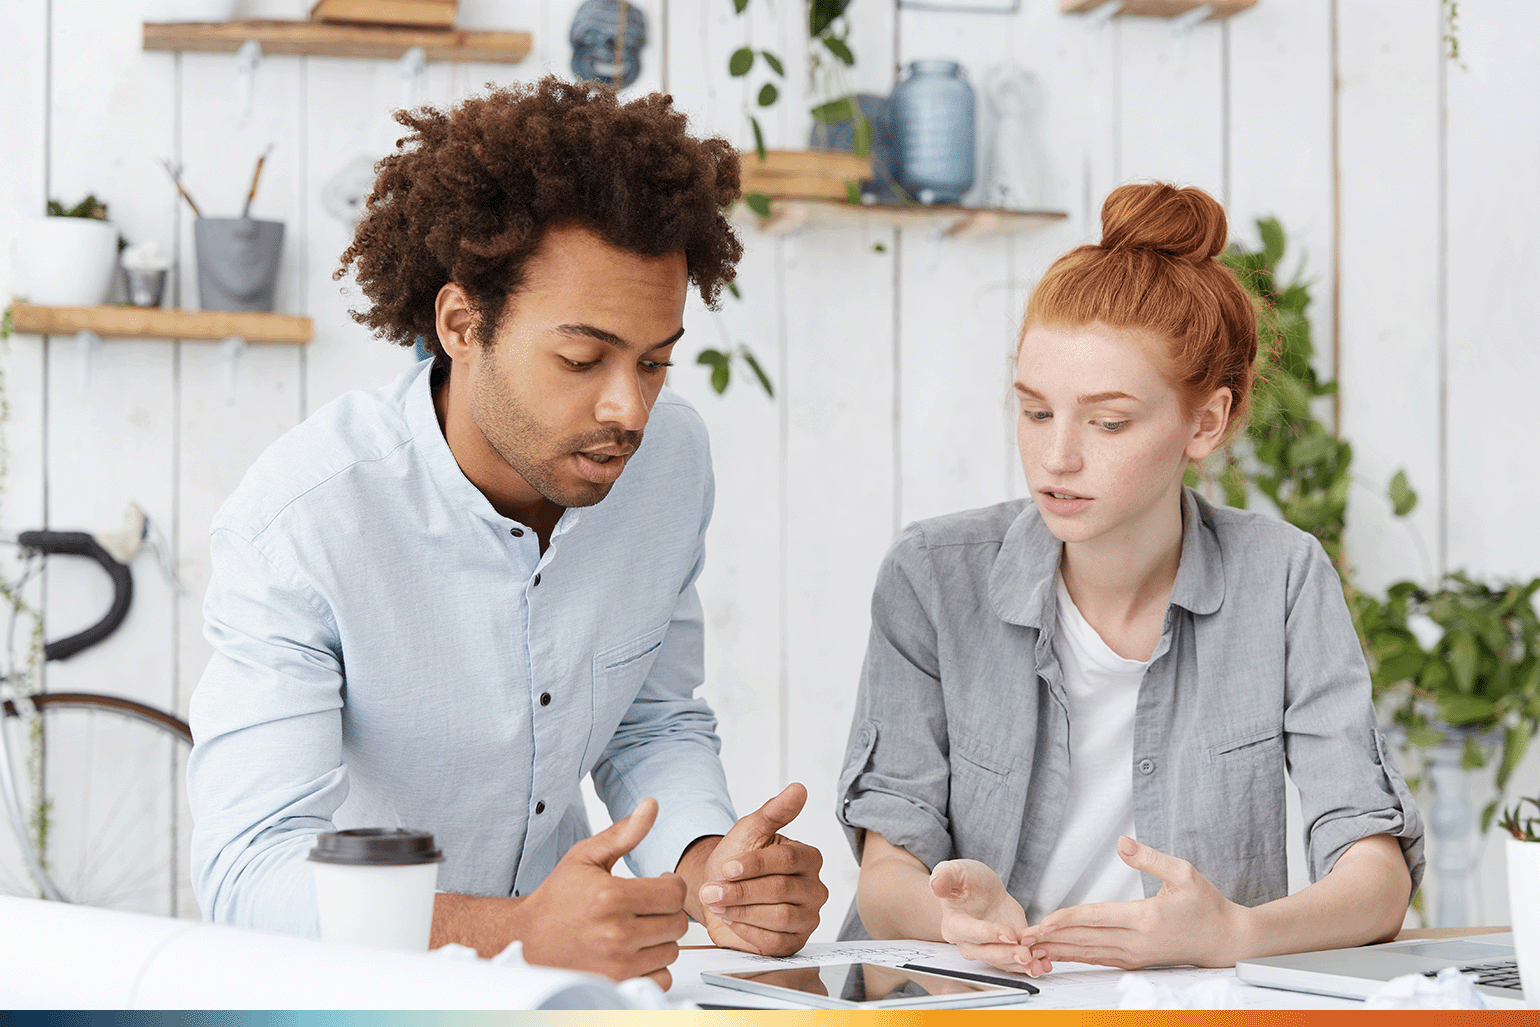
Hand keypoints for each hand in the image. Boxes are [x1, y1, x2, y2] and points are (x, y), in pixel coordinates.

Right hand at [515, 797, 688, 988]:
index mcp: (611, 897)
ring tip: (637, 928)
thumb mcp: (586, 856)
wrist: (527, 939)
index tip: (658, 884)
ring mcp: (617, 965)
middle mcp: (615, 934)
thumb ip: (624, 833)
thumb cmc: (557, 898)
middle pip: (677, 923)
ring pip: (671, 950)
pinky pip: (661, 978)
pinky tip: (636, 951)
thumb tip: (652, 805)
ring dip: (660, 939)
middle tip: (646, 907)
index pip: (674, 893)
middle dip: (666, 911)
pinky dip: (654, 966)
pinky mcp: (617, 986)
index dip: (670, 885)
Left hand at [690, 783, 827, 954]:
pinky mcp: (794, 942)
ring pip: (779, 917)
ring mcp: (807, 918)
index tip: (727, 866)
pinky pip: (774, 942)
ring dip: (742, 910)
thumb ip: (774, 811)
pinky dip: (747, 931)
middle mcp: (814, 888)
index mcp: (809, 857)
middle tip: (712, 891)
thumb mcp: (749, 831)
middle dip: (741, 891)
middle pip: (781, 889)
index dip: (754, 864)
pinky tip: (730, 920)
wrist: (720, 891)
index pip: (787, 859)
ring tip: (718, 903)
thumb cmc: (736, 860)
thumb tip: (799, 788)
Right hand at [929, 859, 1036, 972]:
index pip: (970, 932)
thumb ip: (945, 877)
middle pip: (988, 954)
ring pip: (1004, 962)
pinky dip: (1032, 964)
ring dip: (1022, 964)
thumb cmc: (965, 879)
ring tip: (1040, 963)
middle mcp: (969, 942)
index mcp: (954, 924)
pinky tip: (1045, 963)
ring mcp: (989, 948)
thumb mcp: (955, 870)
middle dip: (1008, 955)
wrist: (982, 889)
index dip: (989, 934)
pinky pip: (1018, 961)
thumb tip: (935, 884)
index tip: (1009, 933)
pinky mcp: (1007, 949)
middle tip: (1026, 955)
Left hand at [1017, 836, 1244, 974]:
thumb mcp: (1183, 873)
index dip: (1066, 919)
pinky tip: (1057, 953)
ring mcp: (1134, 955)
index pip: (1095, 918)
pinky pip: (1098, 958)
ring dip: (1058, 949)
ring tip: (1029, 948)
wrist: (1225, 940)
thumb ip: (1149, 858)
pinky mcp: (1135, 961)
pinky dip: (1075, 956)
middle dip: (1051, 938)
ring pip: (1088, 952)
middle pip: (1084, 939)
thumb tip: (1122, 842)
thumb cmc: (1206, 904)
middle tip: (1020, 938)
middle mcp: (1136, 941)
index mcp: (1144, 918)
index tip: (1041, 922)